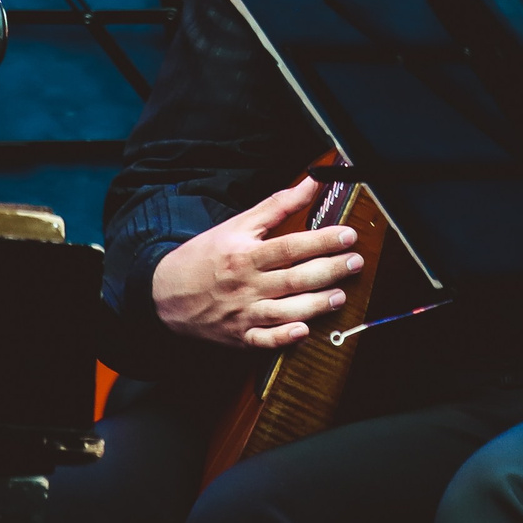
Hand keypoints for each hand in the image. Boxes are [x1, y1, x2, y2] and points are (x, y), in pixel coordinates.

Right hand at [151, 178, 364, 349]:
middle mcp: (246, 285)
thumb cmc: (206, 255)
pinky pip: (264, 341)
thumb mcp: (238, 225)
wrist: (166, 291)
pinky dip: (283, 338)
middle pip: (294, 278)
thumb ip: (278, 205)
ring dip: (315, 305)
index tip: (347, 235)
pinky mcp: (240, 336)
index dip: (322, 241)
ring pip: (285, 311)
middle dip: (329, 270)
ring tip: (341, 296)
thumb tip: (312, 182)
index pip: (290, 246)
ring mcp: (243, 313)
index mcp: (246, 254)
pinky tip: (303, 332)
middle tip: (355, 262)